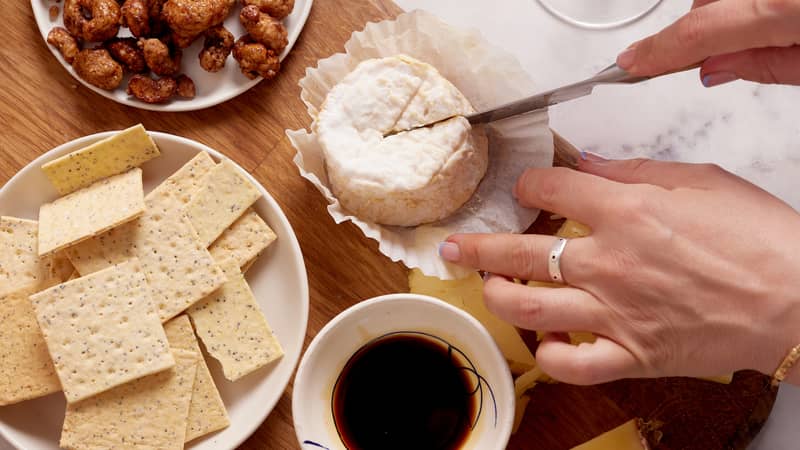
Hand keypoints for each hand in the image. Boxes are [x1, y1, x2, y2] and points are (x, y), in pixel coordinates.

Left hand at [438, 155, 799, 384]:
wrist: (798, 299)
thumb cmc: (759, 239)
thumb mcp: (699, 181)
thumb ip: (634, 171)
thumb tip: (588, 163)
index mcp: (627, 211)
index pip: (549, 188)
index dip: (528, 183)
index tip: (525, 187)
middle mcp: (610, 261)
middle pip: (519, 251)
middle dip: (476, 245)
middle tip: (454, 245)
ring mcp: (614, 312)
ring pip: (528, 307)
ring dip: (496, 294)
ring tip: (488, 285)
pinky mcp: (630, 354)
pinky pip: (570, 364)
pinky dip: (548, 355)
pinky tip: (542, 339)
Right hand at [616, 0, 799, 86]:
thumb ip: (767, 67)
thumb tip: (718, 69)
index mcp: (781, 7)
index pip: (695, 33)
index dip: (656, 50)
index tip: (630, 63)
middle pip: (705, 4)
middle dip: (707, 30)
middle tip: (733, 56)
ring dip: (729, 10)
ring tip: (774, 30)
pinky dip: (747, 1)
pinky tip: (781, 13)